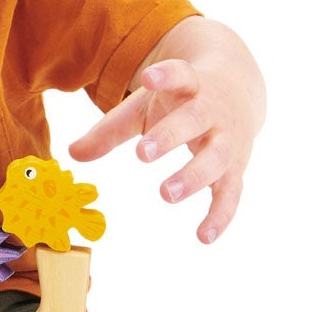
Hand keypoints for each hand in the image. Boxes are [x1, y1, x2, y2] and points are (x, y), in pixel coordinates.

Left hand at [68, 22, 264, 243]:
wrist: (239, 90)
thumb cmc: (181, 99)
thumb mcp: (146, 105)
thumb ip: (111, 129)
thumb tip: (71, 153)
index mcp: (190, 85)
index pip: (181, 74)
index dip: (167, 75)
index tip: (149, 78)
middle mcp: (213, 110)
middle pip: (196, 119)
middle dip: (171, 135)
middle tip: (142, 154)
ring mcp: (228, 139)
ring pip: (217, 156)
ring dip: (193, 176)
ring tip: (165, 194)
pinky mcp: (237, 167)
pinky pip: (232, 192)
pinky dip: (220, 215)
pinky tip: (203, 236)